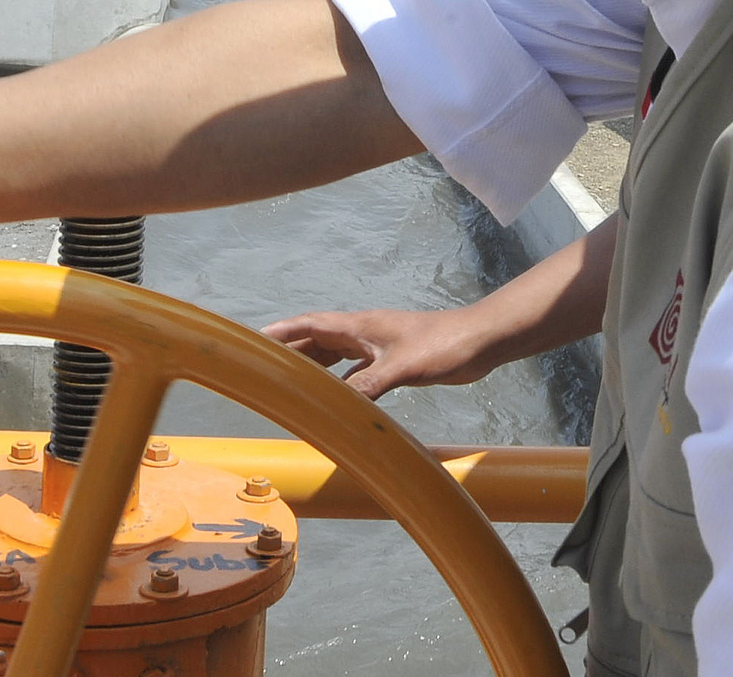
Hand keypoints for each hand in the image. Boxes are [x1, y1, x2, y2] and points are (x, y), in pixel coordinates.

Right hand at [262, 306, 495, 399]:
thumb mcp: (402, 367)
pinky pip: (355, 369)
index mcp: (360, 326)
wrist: (478, 341)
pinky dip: (340, 380)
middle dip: (290, 352)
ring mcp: (378, 346)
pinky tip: (336, 396)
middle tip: (265, 369)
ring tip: (291, 384)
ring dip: (313, 366)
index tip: (254, 340)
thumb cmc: (442, 345)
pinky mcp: (392, 359)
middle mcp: (364, 333)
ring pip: (335, 354)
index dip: (281, 332)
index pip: (310, 325)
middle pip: (317, 340)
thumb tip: (337, 406)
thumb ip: (370, 385)